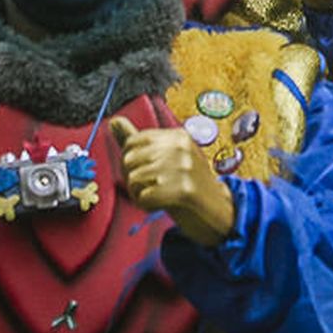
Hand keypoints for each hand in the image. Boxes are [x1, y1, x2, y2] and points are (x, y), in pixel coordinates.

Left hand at [111, 115, 234, 246]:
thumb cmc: (188, 184)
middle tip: (149, 189)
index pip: (133, 142)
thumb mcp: (166, 158)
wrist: (219, 212)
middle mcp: (180, 147)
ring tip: (155, 197)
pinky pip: (145, 197)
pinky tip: (159, 206)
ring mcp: (184, 167)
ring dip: (138, 194)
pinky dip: (146, 206)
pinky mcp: (184, 190)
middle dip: (132, 180)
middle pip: (130, 160)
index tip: (143, 174)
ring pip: (134, 179)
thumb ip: (138, 141)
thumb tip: (114, 121)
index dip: (129, 162)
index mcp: (177, 136)